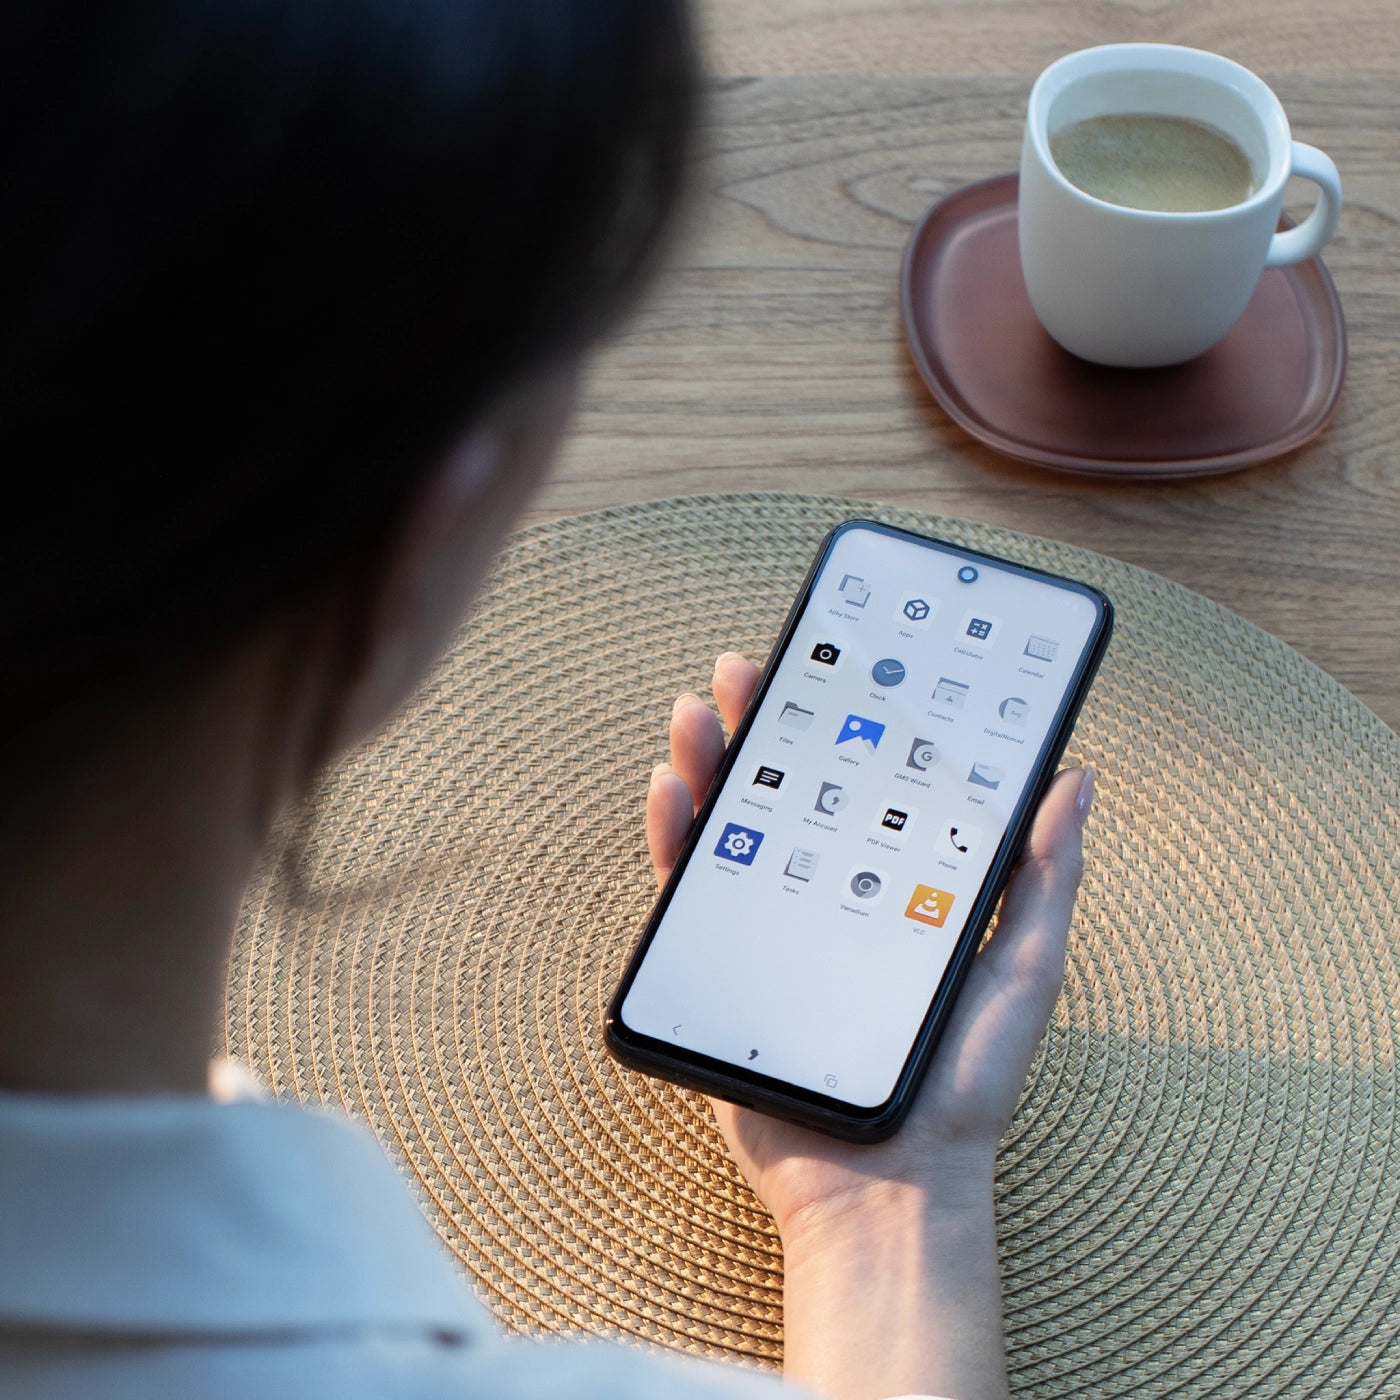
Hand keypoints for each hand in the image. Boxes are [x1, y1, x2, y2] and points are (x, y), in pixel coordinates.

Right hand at [647, 653, 1094, 1399]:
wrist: (888, 1185)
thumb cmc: (965, 1085)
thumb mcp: (1025, 969)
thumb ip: (1046, 878)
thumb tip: (1075, 780)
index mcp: (896, 883)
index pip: (870, 782)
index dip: (855, 721)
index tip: (850, 662)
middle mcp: (829, 891)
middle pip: (792, 787)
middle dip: (773, 720)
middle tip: (762, 660)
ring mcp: (771, 922)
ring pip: (732, 823)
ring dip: (714, 758)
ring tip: (707, 704)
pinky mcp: (721, 961)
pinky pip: (687, 888)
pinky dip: (674, 835)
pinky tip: (673, 786)